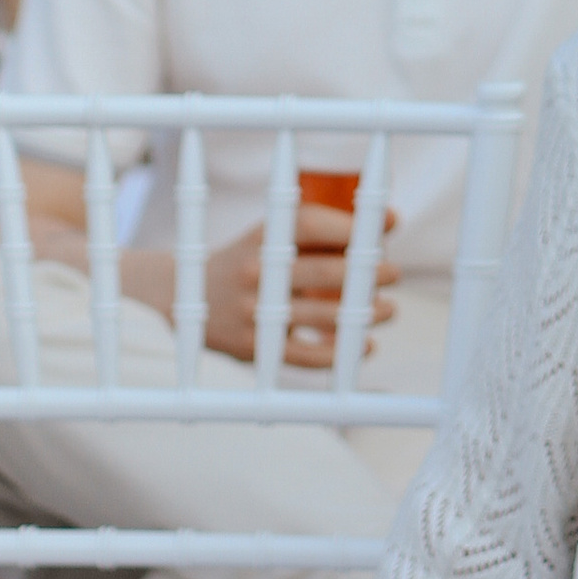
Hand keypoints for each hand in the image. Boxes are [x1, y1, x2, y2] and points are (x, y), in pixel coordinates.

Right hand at [201, 207, 394, 371]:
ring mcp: (254, 311)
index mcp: (262, 238)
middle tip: (394, 273)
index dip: (353, 225)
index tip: (389, 226)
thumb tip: (391, 222)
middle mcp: (256, 272)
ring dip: (363, 315)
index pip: (311, 224)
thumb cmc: (250, 262)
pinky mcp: (254, 347)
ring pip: (321, 316)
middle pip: (324, 271)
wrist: (183, 298)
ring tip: (387, 310)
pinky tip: (363, 346)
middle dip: (368, 274)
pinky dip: (339, 354)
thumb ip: (328, 229)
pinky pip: (305, 355)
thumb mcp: (274, 235)